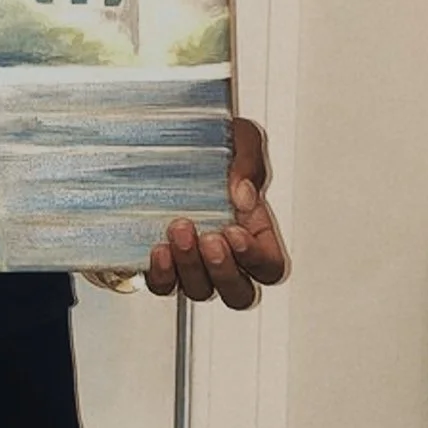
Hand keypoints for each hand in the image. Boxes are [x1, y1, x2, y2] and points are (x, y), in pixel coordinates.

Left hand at [144, 117, 287, 309]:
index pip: (268, 267)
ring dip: (190, 268)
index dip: (255, 259)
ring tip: (178, 232)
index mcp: (254, 231)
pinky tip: (158, 250)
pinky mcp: (163, 261)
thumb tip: (242, 195)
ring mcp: (193, 261)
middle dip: (223, 270)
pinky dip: (161, 275)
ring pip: (200, 290)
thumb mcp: (240, 139)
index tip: (235, 232)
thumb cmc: (212, 142)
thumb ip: (248, 164)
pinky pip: (164, 284)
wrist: (171, 134)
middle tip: (209, 239)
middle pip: (238, 292)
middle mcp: (226, 254)